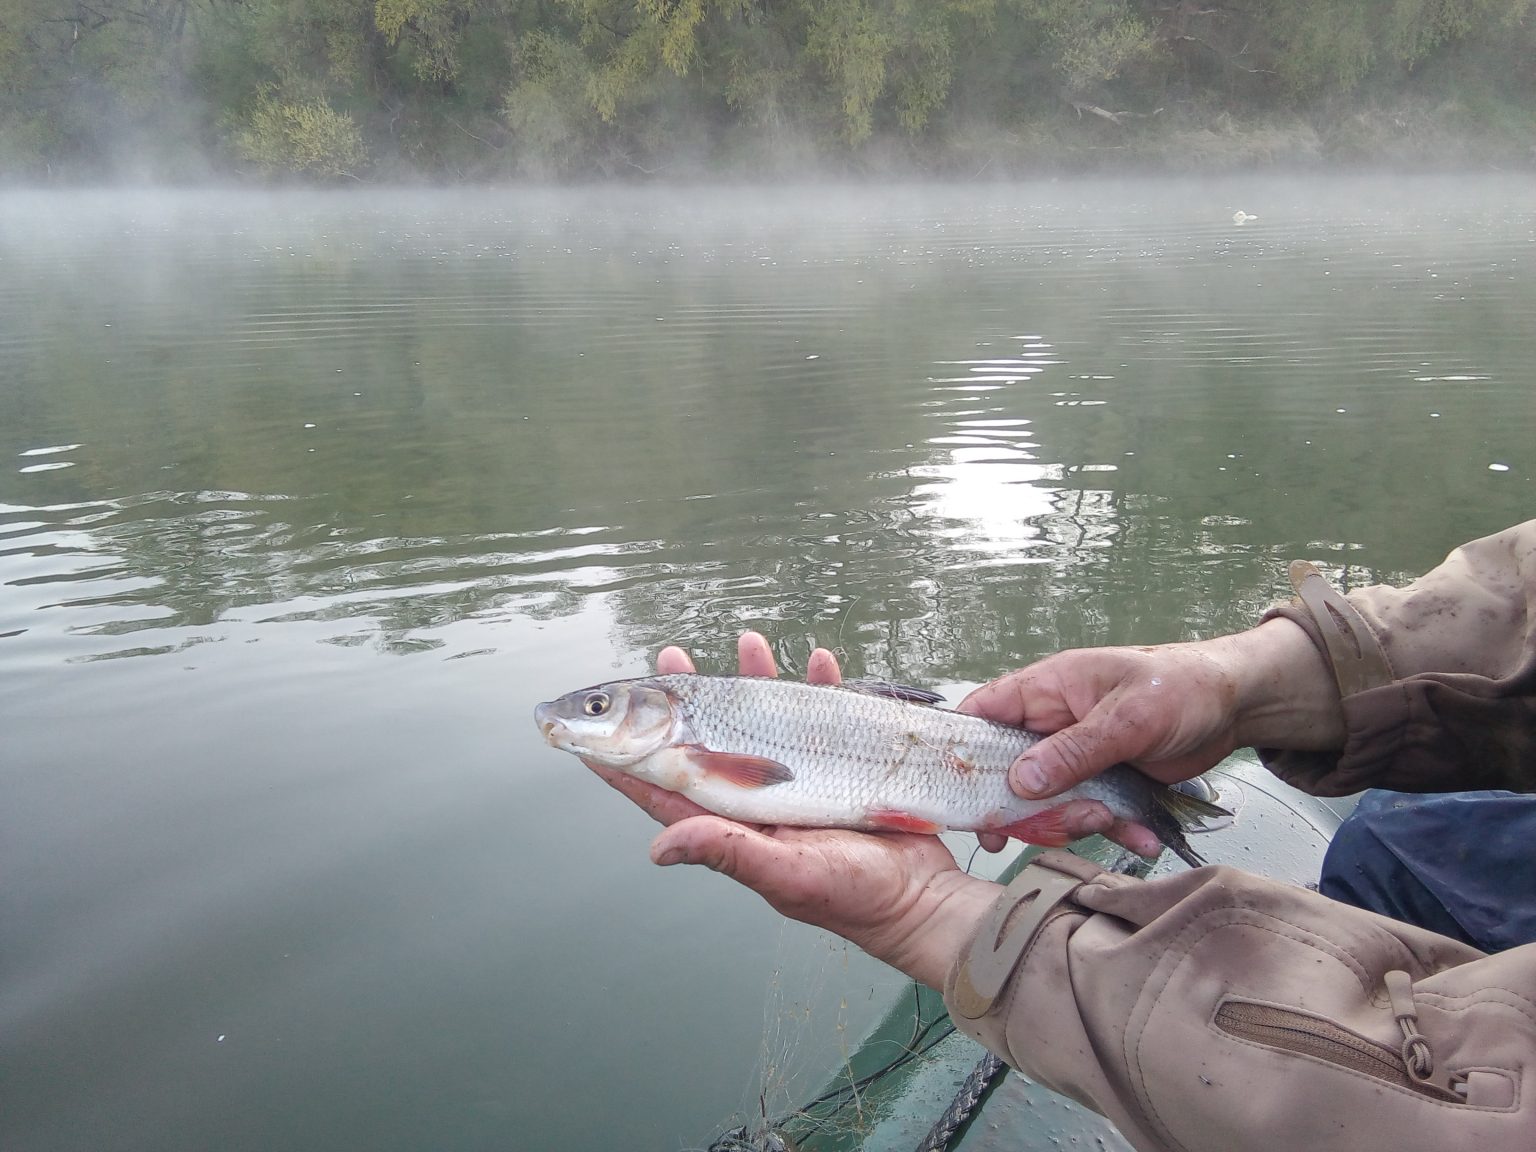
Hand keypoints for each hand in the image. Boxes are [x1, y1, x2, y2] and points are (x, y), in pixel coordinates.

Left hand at [581, 632, 995, 989]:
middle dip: (688, 696)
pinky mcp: (839, 768)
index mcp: (733, 826)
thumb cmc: (854, 895)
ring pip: (764, 718)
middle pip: (708, 739)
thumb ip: (728, 851)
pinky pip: (823, 717)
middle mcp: (757, 801)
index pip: (664, 787)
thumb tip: (657, 849)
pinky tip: (822, 661)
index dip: (626, 761)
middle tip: (671, 654)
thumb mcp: (786, 874)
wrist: (924, 898)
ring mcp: (797, 782)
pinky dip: (820, 688)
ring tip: (750, 641)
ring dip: (755, 678)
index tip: (589, 731)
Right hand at [957, 621, 1340, 857]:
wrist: (1235, 706)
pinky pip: (1090, 813)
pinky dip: (1114, 830)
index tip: (962, 798)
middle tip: (1056, 827)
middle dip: (1031, 808)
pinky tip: (1142, 839)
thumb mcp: (1127, 717)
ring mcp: (1075, 757)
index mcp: (1045, 690)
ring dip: (1078, 823)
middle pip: (1009, 774)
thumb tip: (1019, 782)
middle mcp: (1050, 725)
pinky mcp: (1102, 783)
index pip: (981, 715)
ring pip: (1049, 803)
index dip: (961, 753)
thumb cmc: (1179, 686)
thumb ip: (1074, 750)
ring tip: (1115, 824)